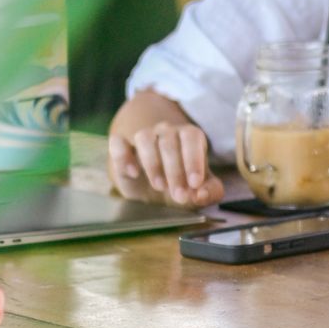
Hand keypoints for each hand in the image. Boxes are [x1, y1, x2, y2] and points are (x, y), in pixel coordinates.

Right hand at [110, 92, 223, 206]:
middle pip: (169, 141)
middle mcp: (166, 132)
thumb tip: (202, 194)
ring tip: (160, 186)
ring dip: (152, 163)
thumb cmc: (180, 183)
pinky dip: (123, 156)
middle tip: (179, 195)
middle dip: (175, 171)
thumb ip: (210, 192)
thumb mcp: (198, 190)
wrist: (152, 188)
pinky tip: (133, 172)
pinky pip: (118, 142)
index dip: (194, 159)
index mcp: (189, 137)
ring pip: (144, 137)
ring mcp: (143, 137)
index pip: (192, 137)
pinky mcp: (122, 147)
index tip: (195, 184)